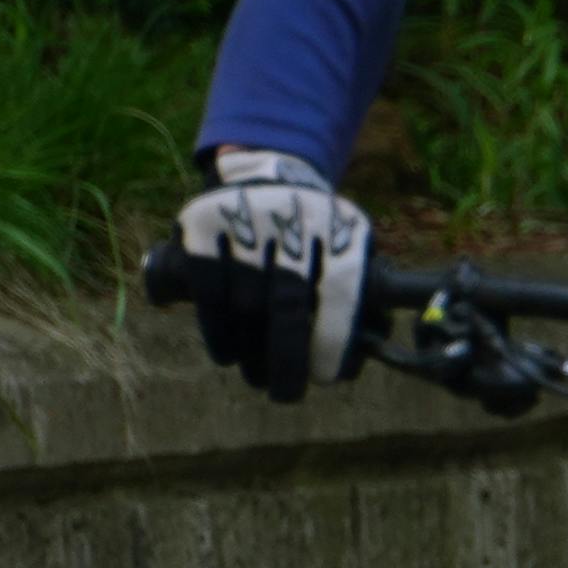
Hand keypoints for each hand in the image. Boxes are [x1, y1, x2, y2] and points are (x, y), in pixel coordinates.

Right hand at [173, 149, 371, 402]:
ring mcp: (247, 218)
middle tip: (286, 394)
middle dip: (287, 359)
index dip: (331, 339)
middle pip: (288, 303)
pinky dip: (218, 330)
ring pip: (245, 303)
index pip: (340, 291)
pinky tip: (227, 354)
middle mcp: (295, 217)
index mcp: (342, 227)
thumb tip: (362, 354)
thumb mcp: (350, 247)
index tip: (324, 377)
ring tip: (258, 377)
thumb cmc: (318, 235)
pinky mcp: (205, 221)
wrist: (267, 173)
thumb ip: (362, 296)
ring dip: (250, 351)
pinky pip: (208, 288)